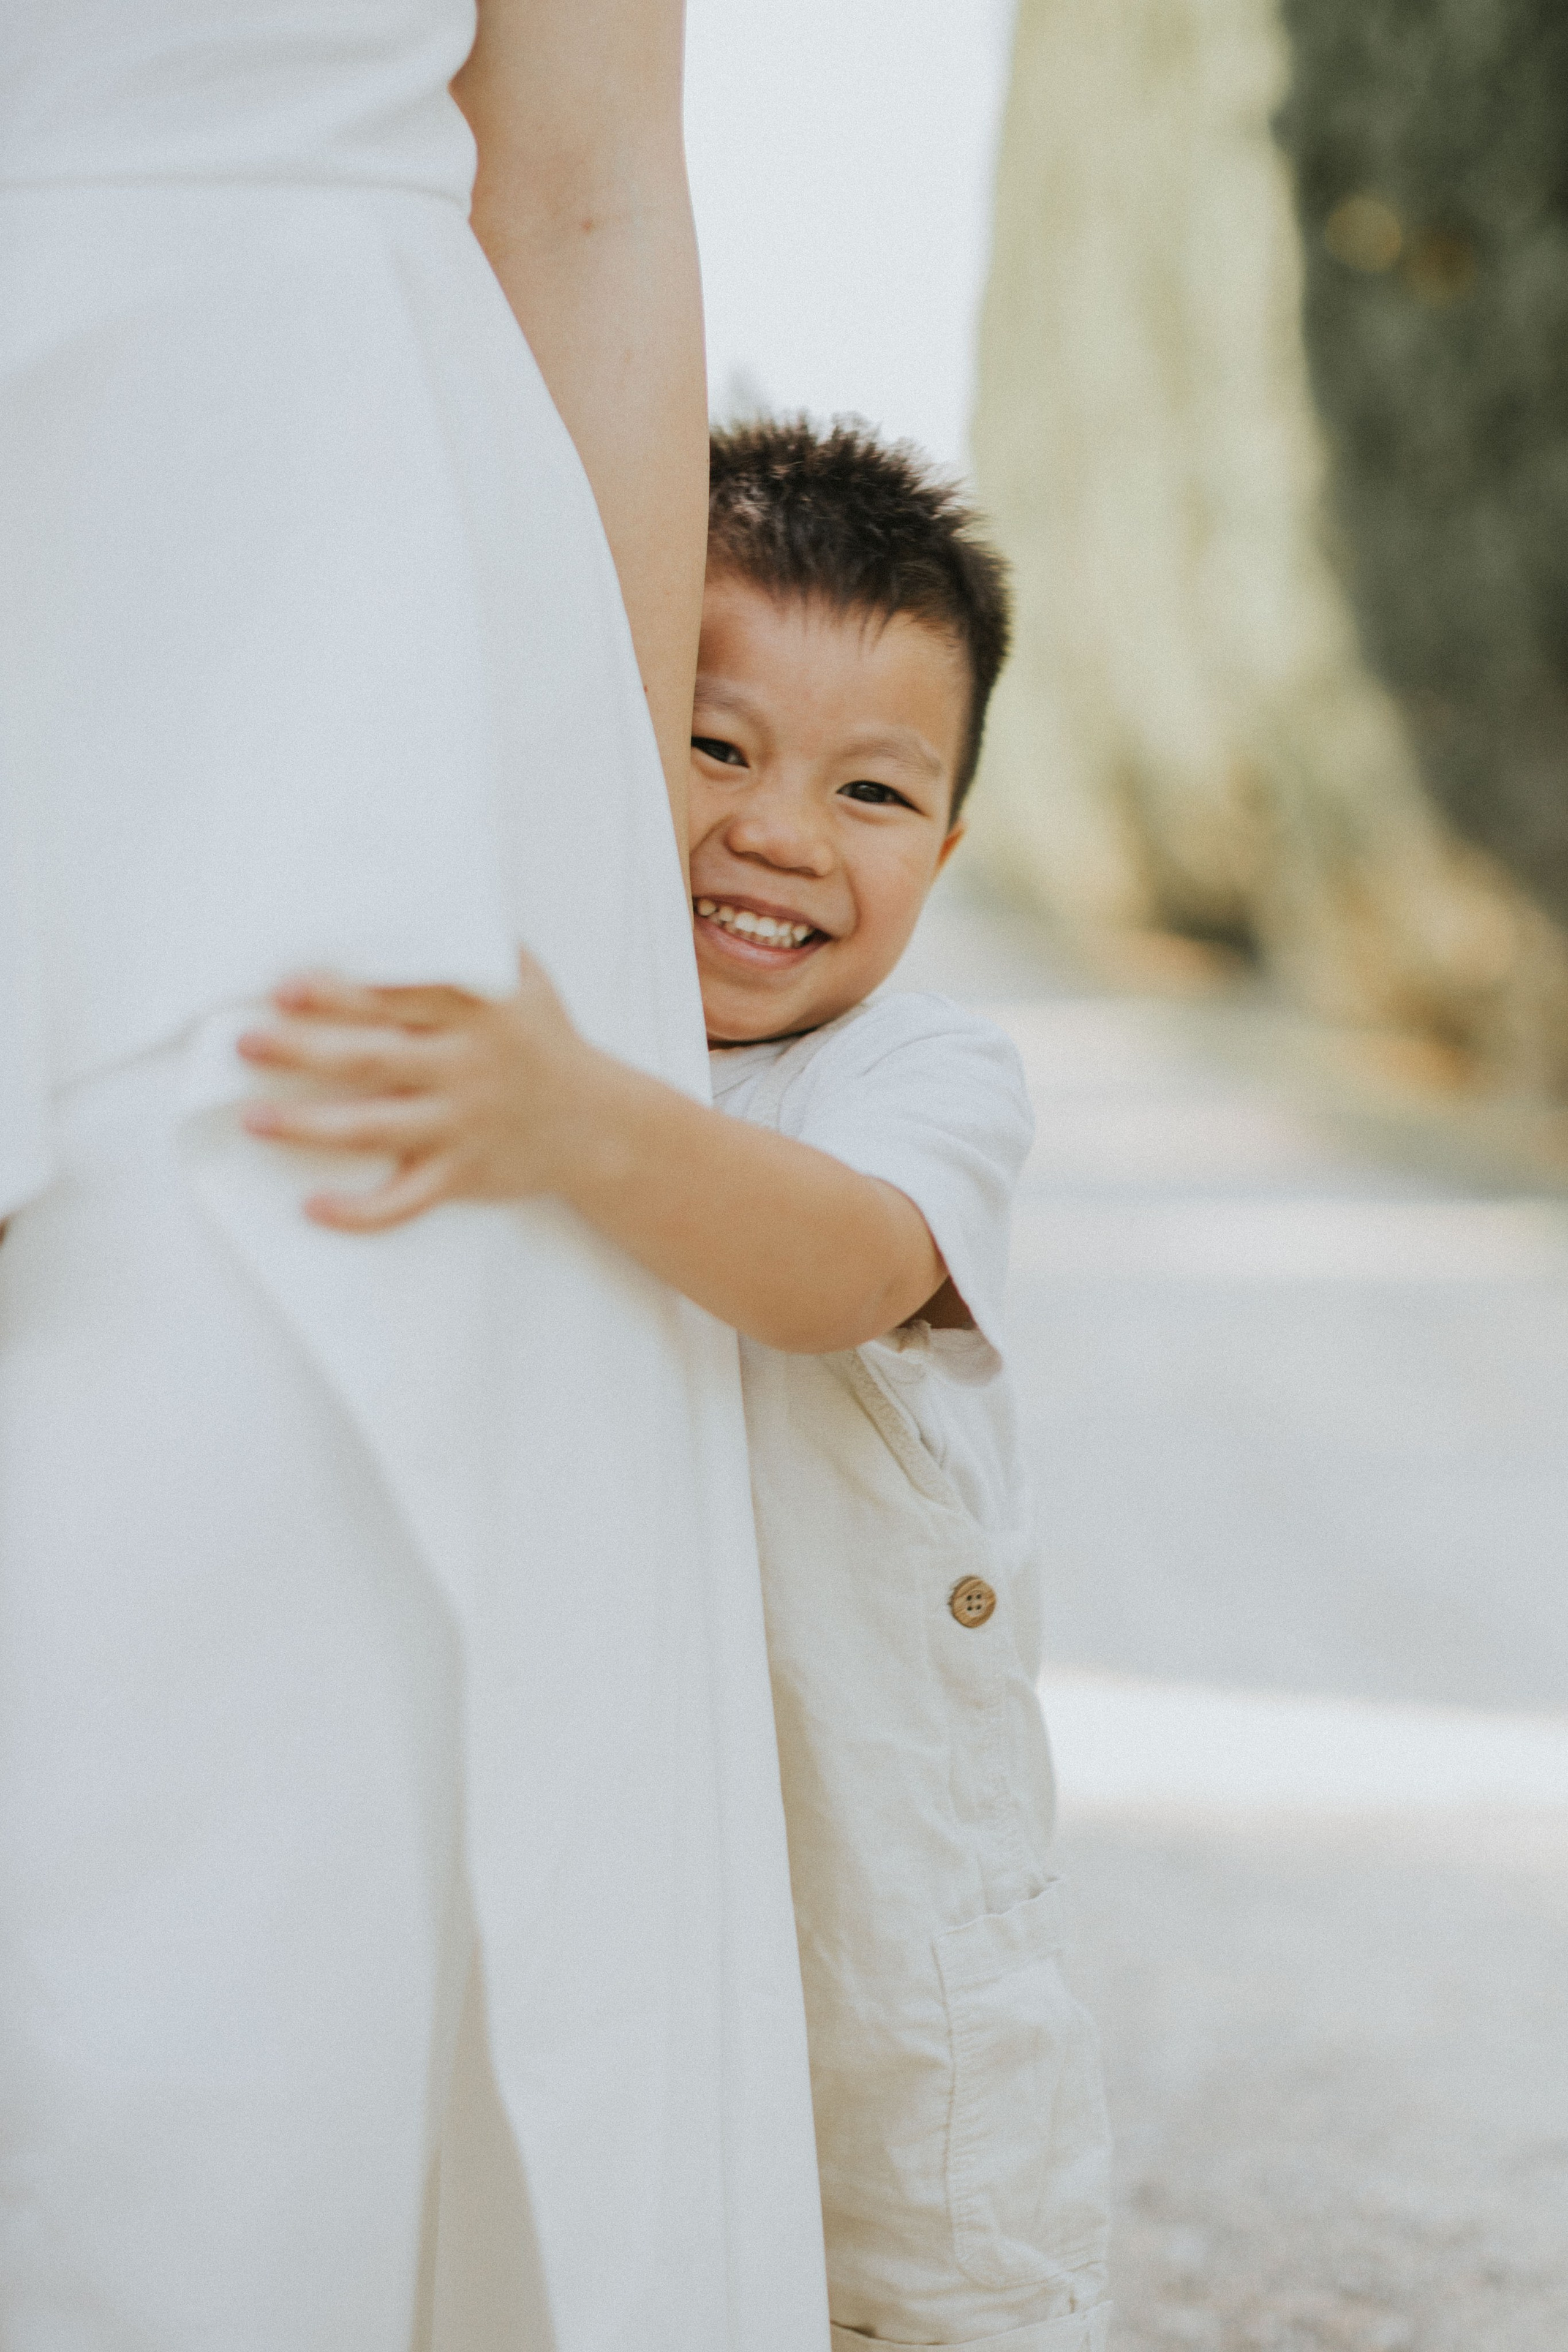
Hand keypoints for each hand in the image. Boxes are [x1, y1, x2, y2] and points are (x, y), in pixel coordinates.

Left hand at [236, 949, 592, 1231]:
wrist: (599, 1126)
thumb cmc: (544, 1041)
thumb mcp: (525, 979)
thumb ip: (474, 940)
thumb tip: (412, 892)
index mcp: (478, 1013)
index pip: (399, 998)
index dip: (340, 992)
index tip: (285, 986)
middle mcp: (468, 1069)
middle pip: (373, 1058)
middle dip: (304, 1050)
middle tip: (245, 1042)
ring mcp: (463, 1126)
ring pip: (376, 1130)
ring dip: (309, 1127)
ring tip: (254, 1119)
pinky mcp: (462, 1176)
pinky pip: (404, 1202)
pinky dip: (359, 1212)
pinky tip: (312, 1207)